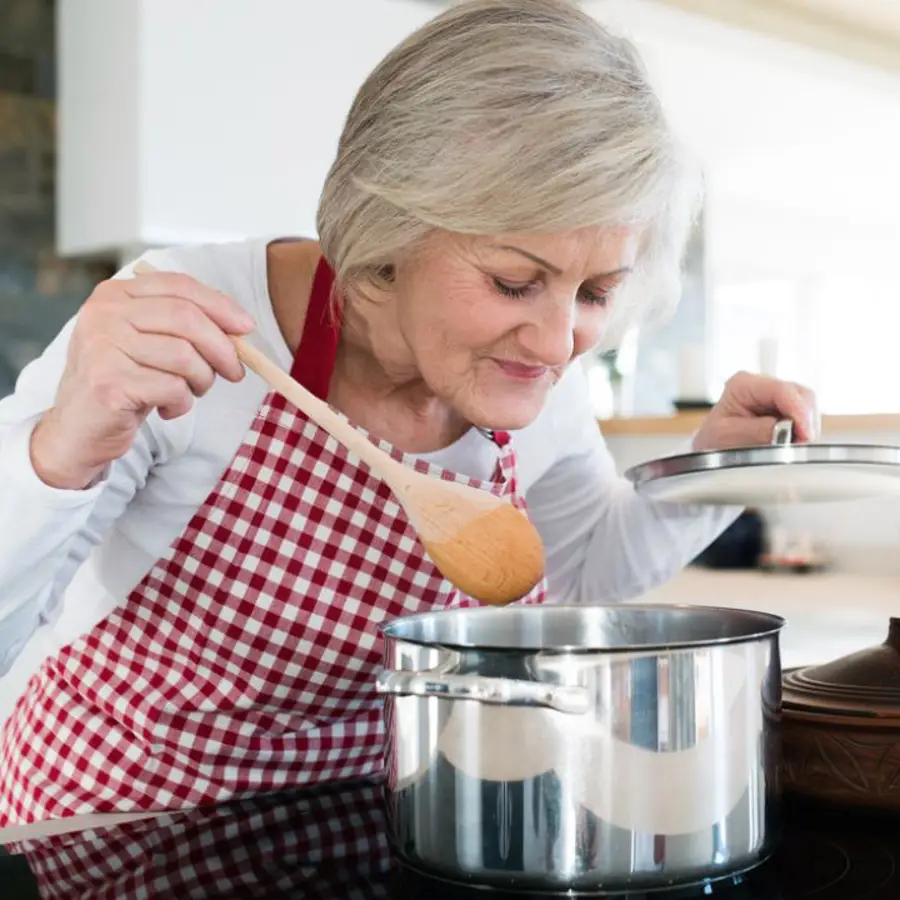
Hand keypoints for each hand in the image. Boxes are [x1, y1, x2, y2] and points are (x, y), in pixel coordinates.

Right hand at [30, 267, 255, 489]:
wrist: (80, 430)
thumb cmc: (125, 383)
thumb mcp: (151, 344)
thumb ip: (184, 326)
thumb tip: (239, 325)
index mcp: (115, 295)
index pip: (179, 286)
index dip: (220, 306)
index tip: (246, 328)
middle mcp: (104, 314)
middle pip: (186, 318)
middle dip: (222, 348)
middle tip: (234, 372)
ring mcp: (102, 347)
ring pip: (184, 356)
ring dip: (202, 381)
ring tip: (190, 392)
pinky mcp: (109, 383)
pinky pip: (172, 388)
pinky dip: (182, 403)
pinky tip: (167, 409)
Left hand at [692, 371, 818, 451]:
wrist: (710, 449)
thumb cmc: (713, 441)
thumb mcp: (727, 437)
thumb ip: (758, 431)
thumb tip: (787, 429)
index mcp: (743, 384)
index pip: (781, 390)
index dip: (798, 411)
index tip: (804, 434)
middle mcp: (762, 384)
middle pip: (800, 394)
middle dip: (803, 420)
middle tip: (797, 443)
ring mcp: (775, 395)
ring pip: (807, 405)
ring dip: (804, 426)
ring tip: (789, 444)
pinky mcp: (785, 407)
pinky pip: (806, 415)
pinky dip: (803, 430)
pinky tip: (790, 441)